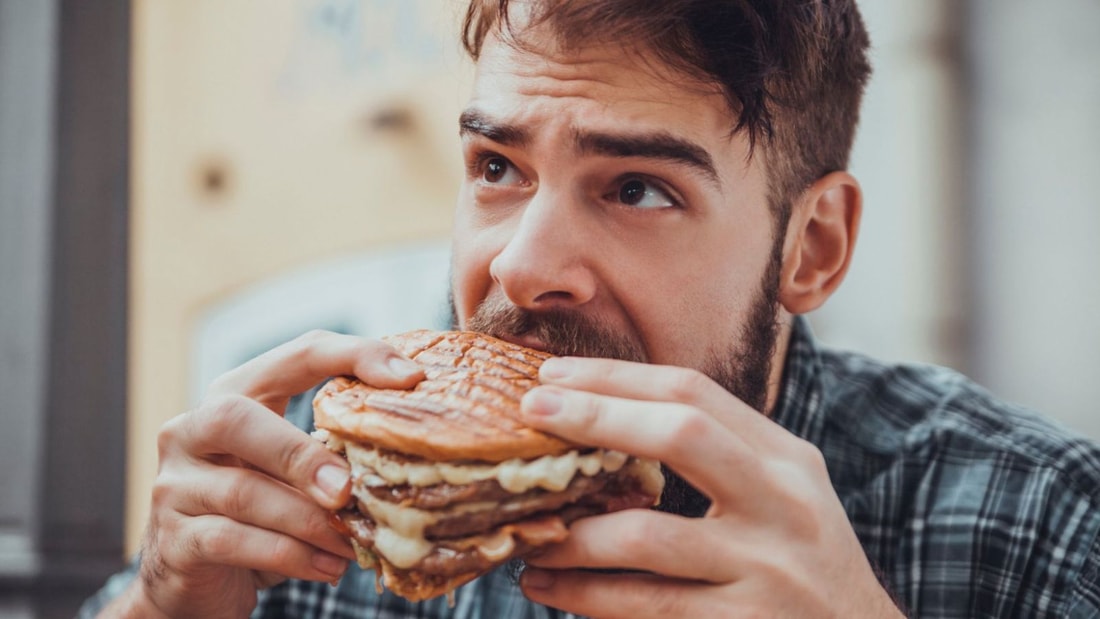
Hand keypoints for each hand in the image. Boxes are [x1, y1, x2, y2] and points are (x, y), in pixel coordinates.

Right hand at [109, 331, 422, 618]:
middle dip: (300, 453)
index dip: (354, 355)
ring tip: (354, 543)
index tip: (410, 377)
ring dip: (309, 521)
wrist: (197, 582)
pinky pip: (235, 541)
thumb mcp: (292, 472)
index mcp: (233, 394)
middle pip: (236, 417)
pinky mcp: (175, 540)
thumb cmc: (259, 513)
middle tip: (348, 489)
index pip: (298, 353)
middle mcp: (190, 430)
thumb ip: (329, 448)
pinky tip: (330, 566)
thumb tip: (409, 441)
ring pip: (243, 492)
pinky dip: (292, 556)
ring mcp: (175, 485)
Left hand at [517, 357, 903, 618]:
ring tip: (528, 534)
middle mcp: (783, 504)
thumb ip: (717, 458)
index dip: (616, 377)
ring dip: (571, 533)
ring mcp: (766, 569)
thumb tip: (603, 422)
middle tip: (531, 412)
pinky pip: (645, 606)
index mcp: (787, 460)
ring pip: (645, 535)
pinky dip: (584, 595)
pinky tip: (547, 586)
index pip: (694, 392)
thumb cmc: (803, 565)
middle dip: (596, 416)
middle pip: (681, 434)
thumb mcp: (782, 496)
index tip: (554, 375)